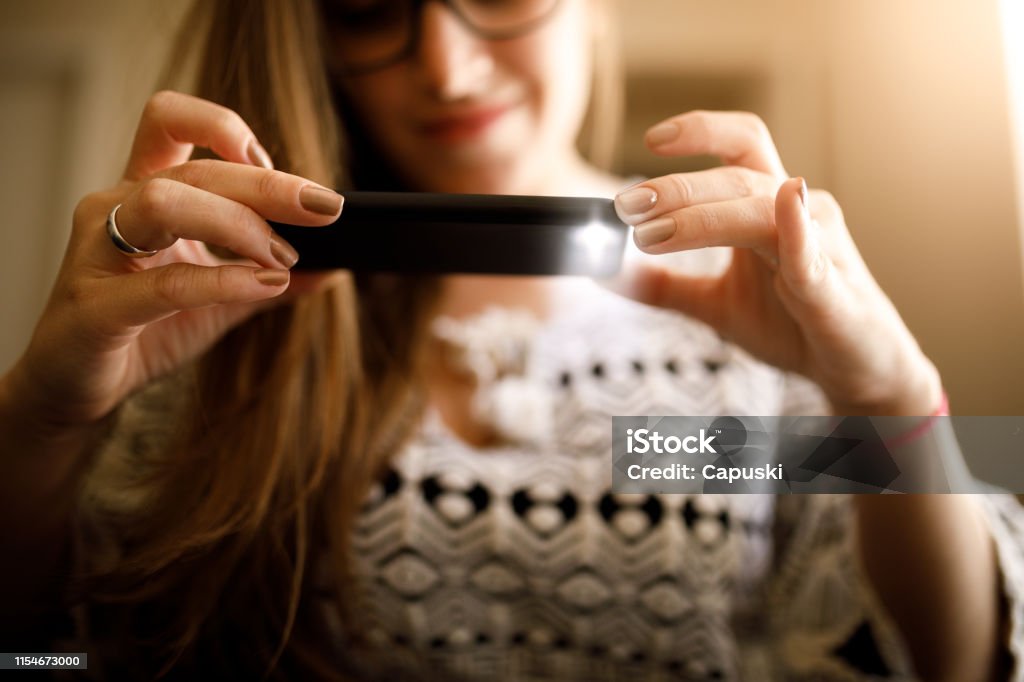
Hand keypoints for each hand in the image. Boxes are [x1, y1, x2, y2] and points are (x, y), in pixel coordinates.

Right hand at [9, 91, 343, 432]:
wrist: (79, 387)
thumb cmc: (146, 332)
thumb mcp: (221, 298)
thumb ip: (271, 277)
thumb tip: (339, 267)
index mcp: (140, 192)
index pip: (169, 119)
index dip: (224, 126)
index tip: (273, 162)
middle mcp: (113, 208)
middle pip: (194, 169)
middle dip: (270, 185)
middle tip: (325, 209)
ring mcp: (97, 253)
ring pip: (166, 202)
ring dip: (241, 226)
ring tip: (283, 259)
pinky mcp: (97, 307)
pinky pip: (167, 282)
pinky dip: (226, 280)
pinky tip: (265, 286)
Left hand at [611, 110, 940, 415]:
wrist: (854, 370)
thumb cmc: (794, 325)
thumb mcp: (715, 306)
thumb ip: (664, 288)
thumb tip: (607, 274)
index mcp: (768, 210)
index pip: (738, 146)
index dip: (700, 129)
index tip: (651, 138)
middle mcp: (798, 213)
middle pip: (737, 176)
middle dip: (677, 186)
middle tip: (624, 205)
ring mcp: (821, 246)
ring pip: (762, 208)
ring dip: (702, 215)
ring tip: (649, 234)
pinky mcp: (834, 289)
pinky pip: (813, 254)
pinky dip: (797, 228)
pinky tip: (787, 203)